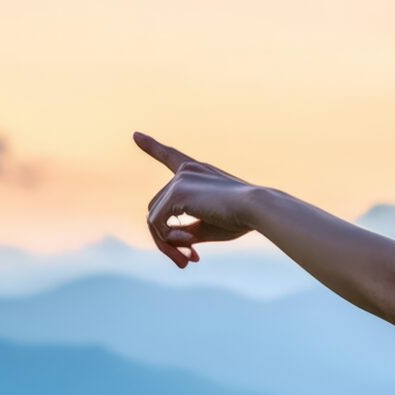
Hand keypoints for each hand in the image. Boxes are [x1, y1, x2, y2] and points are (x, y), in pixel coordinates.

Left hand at [135, 132, 258, 267]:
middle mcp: (185, 171)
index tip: (136, 135)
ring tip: (188, 258)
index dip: (152, 146)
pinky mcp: (176, 193)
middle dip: (165, 237)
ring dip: (166, 243)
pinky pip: (157, 224)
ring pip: (153, 219)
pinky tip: (191, 248)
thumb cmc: (241, 218)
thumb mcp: (209, 226)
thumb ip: (185, 230)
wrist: (258, 208)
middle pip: (156, 209)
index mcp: (197, 172)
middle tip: (187, 259)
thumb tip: (164, 239)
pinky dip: (168, 241)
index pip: (170, 156)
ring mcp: (179, 180)